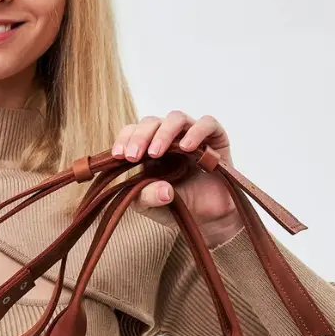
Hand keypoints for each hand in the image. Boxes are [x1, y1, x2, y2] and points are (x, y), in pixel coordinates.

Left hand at [112, 111, 244, 246]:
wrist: (207, 218)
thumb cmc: (176, 206)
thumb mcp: (152, 206)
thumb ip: (148, 197)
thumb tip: (165, 190)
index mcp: (148, 148)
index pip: (133, 131)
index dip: (125, 138)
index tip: (119, 155)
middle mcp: (169, 137)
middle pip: (151, 122)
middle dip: (140, 136)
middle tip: (134, 156)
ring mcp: (192, 135)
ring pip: (176, 118)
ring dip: (163, 133)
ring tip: (155, 153)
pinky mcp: (215, 139)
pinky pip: (207, 124)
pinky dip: (196, 131)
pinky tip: (186, 147)